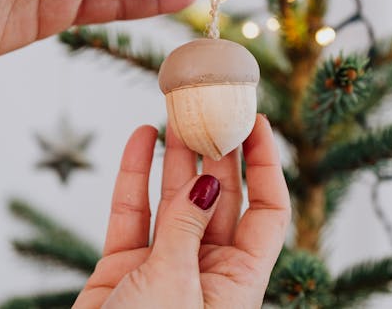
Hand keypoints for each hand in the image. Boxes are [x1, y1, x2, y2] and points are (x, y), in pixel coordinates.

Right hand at [74, 115, 289, 308]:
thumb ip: (188, 228)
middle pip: (220, 196)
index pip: (267, 211)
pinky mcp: (123, 266)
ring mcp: (163, 265)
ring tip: (176, 112)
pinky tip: (140, 138)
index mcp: (238, 280)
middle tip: (212, 106)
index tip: (259, 122)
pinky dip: (133, 174)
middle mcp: (206, 269)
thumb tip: (206, 183)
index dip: (267, 165)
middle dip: (216, 151)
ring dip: (175, 155)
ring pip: (174, 198)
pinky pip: (132, 211)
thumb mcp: (176, 284)